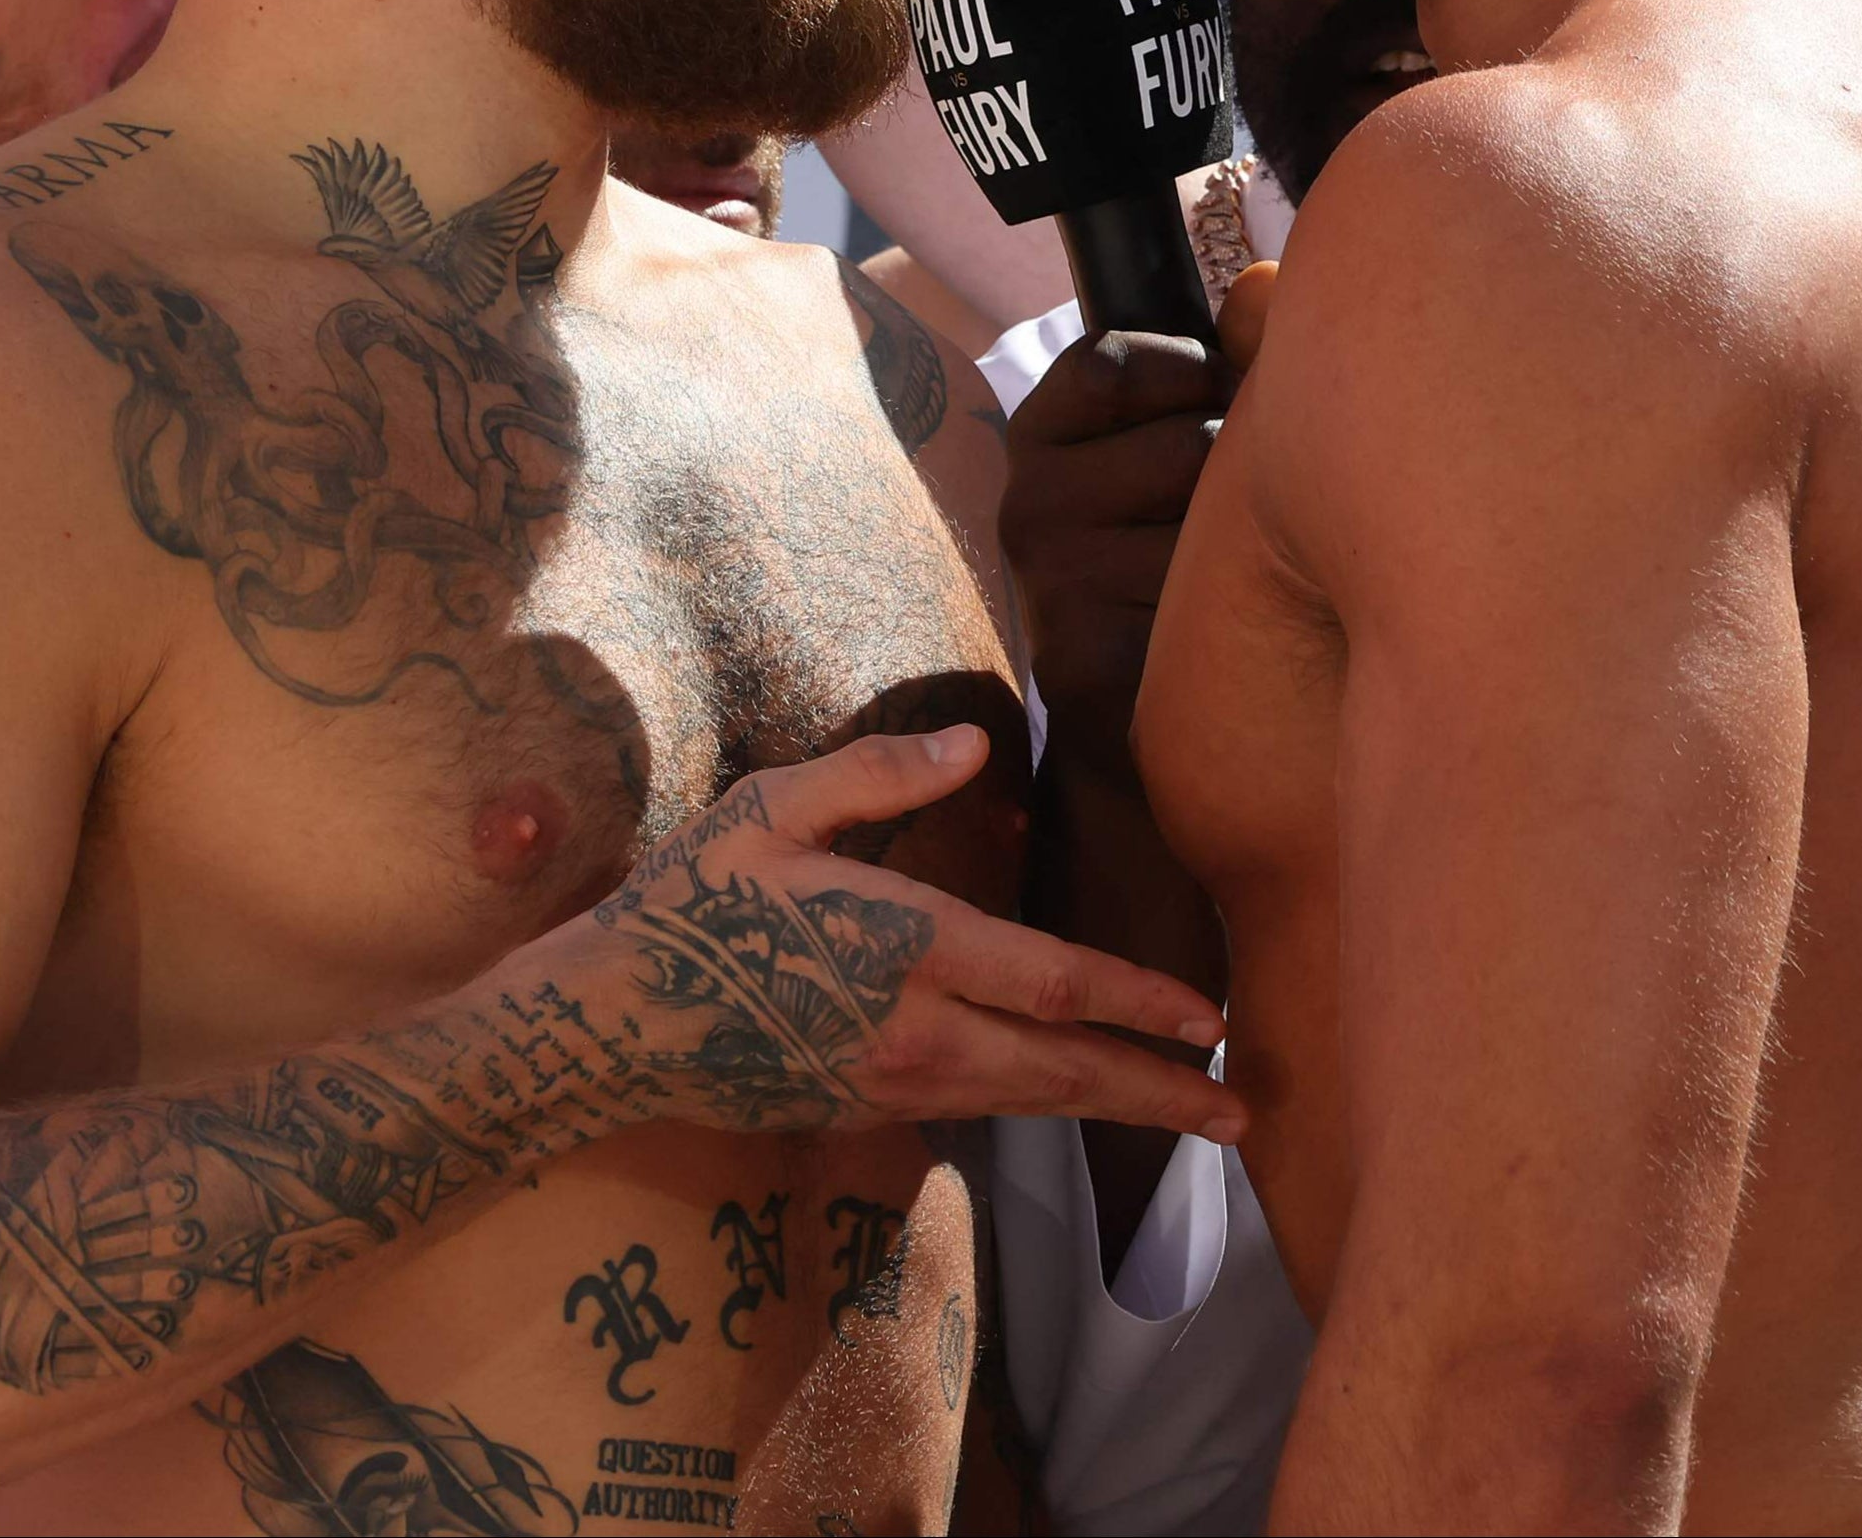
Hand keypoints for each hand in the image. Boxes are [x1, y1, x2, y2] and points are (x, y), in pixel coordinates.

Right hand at [574, 727, 1239, 1141]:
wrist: (611, 1025)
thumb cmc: (692, 901)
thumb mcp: (770, 811)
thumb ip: (878, 778)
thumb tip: (978, 742)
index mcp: (903, 949)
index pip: (1054, 984)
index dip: (1142, 1002)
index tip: (1215, 1017)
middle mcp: (914, 1033)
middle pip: (1066, 1072)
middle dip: (1164, 1093)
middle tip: (1249, 1113)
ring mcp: (894, 1086)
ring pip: (1035, 1103)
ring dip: (1123, 1110)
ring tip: (1202, 1118)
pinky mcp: (874, 1112)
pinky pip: (988, 1110)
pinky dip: (1055, 1109)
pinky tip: (1093, 1098)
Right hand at [999, 301, 1254, 787]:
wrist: (1142, 728)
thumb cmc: (1179, 560)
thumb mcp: (1184, 444)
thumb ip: (1226, 360)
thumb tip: (1265, 279)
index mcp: (1038, 434)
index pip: (1112, 362)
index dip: (1188, 377)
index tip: (1212, 408)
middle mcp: (1025, 501)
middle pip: (1184, 442)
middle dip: (1234, 474)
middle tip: (1225, 523)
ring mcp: (1046, 578)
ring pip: (1201, 522)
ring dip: (1241, 549)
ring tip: (1221, 582)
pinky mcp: (1078, 649)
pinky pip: (1197, 601)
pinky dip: (1228, 617)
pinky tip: (1208, 635)